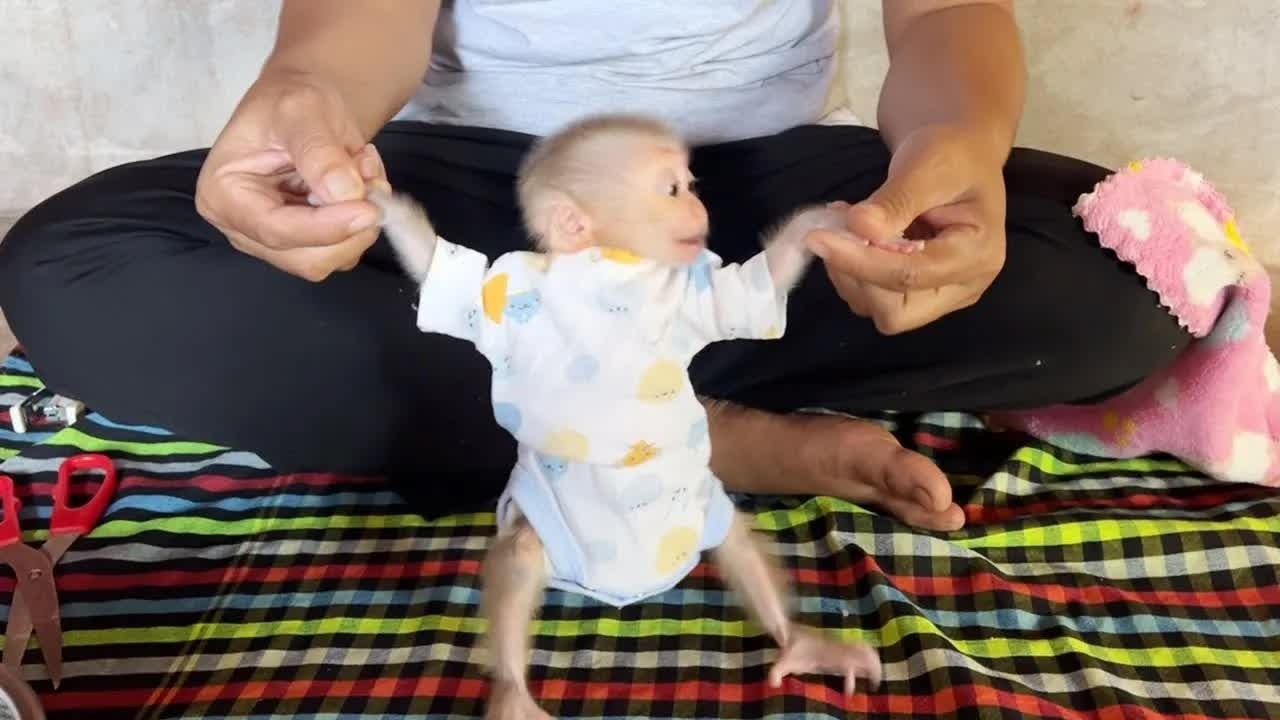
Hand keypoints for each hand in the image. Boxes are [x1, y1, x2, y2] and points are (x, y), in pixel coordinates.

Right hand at [195, 69, 390, 280]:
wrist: (303, 108)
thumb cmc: (288, 102)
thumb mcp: (301, 111)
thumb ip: (320, 153)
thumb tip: (344, 193)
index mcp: (223, 195)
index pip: (275, 230)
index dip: (325, 227)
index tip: (368, 211)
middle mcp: (244, 229)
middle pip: (306, 259)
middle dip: (350, 228)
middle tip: (371, 178)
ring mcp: (278, 241)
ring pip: (332, 259)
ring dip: (362, 220)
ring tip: (361, 168)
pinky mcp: (309, 244)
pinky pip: (348, 247)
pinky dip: (365, 220)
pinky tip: (360, 182)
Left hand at [806, 124, 1007, 333]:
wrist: (958, 154)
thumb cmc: (952, 154)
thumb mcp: (928, 164)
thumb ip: (897, 199)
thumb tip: (859, 227)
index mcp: (978, 255)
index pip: (910, 276)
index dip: (860, 261)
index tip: (818, 238)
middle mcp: (963, 286)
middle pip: (896, 313)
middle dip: (856, 277)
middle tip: (832, 233)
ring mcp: (939, 295)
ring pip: (877, 308)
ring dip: (849, 271)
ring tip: (843, 223)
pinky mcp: (915, 293)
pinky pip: (873, 297)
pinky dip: (851, 270)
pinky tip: (850, 235)